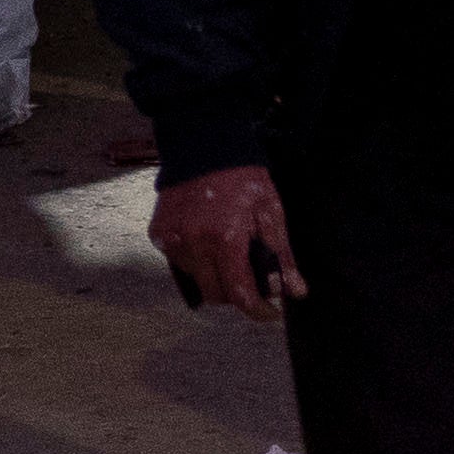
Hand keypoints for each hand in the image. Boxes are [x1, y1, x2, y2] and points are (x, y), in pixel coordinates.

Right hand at [149, 163, 298, 315]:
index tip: (270, 312)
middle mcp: (193, 244)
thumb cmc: (241, 176)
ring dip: (215, 274)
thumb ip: (281, 256)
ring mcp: (171, 240)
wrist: (203, 142)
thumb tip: (295, 292)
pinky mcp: (158, 234)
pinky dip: (196, 259)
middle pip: (216, 295)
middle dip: (237, 292)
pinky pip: (180, 263)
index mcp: (224, 239)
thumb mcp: (270, 211)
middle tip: (251, 274)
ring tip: (227, 247)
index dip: (258, 310)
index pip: (240, 294)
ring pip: (197, 280)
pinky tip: (206, 236)